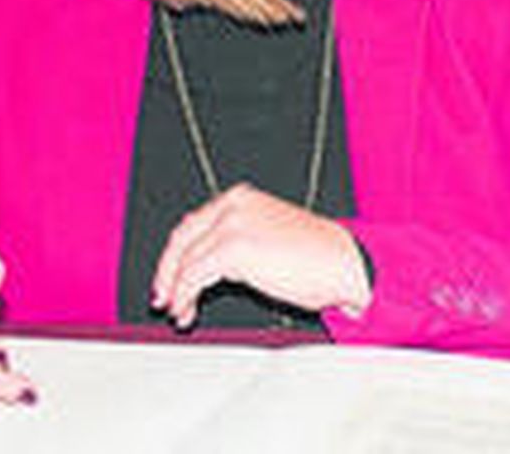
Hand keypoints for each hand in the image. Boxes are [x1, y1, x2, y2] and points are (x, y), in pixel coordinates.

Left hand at [150, 183, 370, 328]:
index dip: (174, 256)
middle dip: (167, 273)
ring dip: (176, 291)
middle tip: (164, 298)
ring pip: (184, 261)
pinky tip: (189, 311)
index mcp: (241, 198)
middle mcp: (234, 205)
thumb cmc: (316, 257)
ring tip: (181, 310)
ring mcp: (232, 224)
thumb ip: (236, 240)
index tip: (169, 279)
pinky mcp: (233, 248)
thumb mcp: (268, 237)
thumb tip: (205, 266)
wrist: (344, 264)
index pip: (192, 225)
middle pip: (181, 240)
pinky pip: (192, 277)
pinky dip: (185, 296)